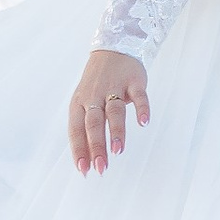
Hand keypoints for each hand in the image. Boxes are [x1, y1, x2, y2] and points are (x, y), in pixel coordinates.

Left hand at [68, 46, 150, 174]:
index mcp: (79, 103)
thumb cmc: (96, 84)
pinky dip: (141, 109)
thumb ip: (86, 130)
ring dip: (116, 131)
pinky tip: (144, 123)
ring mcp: (114, 88)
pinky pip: (138, 97)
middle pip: (93, 123)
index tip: (84, 170)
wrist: (113, 49)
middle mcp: (94, 96)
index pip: (76, 130)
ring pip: (114, 112)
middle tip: (101, 167)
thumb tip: (87, 162)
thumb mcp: (85, 103)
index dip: (79, 150)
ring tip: (118, 151)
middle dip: (97, 146)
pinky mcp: (133, 82)